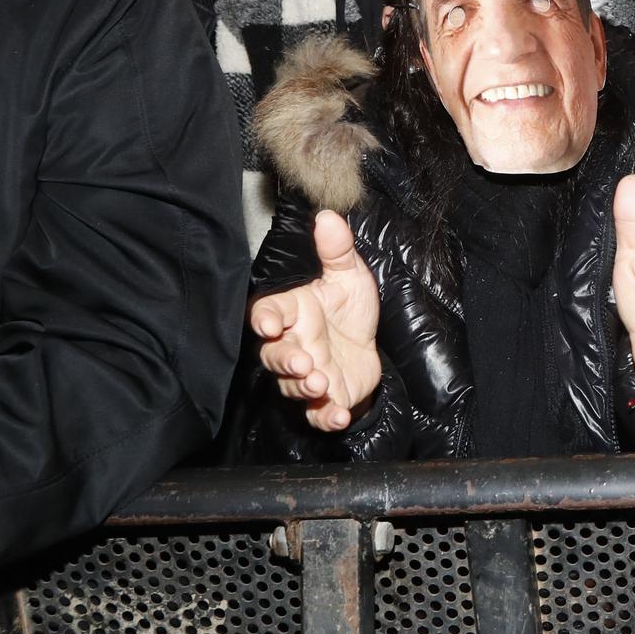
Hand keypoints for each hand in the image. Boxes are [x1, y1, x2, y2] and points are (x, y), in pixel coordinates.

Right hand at [250, 210, 381, 431]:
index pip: (268, 314)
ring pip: (291, 384)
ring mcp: (306, 375)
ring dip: (303, 387)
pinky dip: (325, 417)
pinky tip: (337, 415)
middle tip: (304, 361)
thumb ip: (338, 251)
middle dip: (285, 360)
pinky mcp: (322, 400)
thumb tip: (328, 216)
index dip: (264, 320)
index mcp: (294, 313)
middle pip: (274, 355)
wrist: (370, 349)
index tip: (270, 324)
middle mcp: (294, 345)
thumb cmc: (349, 311)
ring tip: (321, 382)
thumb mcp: (350, 277)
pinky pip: (316, 414)